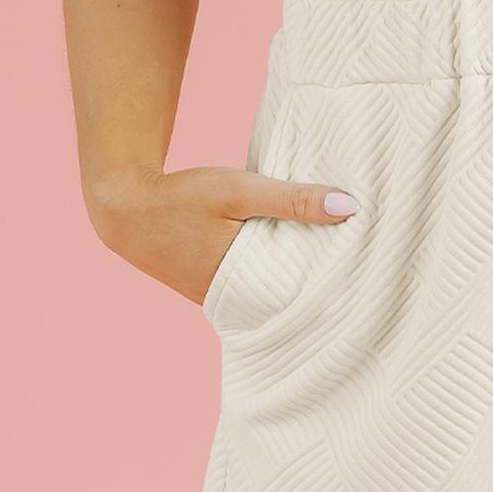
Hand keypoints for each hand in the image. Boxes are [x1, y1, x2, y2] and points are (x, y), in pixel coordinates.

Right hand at [86, 164, 361, 305]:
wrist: (124, 206)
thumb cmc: (182, 196)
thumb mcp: (240, 190)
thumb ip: (292, 199)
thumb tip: (350, 207)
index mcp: (240, 286)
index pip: (300, 301)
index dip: (333, 292)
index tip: (368, 284)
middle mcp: (230, 301)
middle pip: (288, 298)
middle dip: (319, 287)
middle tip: (365, 275)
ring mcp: (217, 296)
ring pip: (270, 290)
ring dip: (295, 277)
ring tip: (339, 264)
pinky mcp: (210, 284)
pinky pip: (251, 283)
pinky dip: (272, 270)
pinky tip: (295, 255)